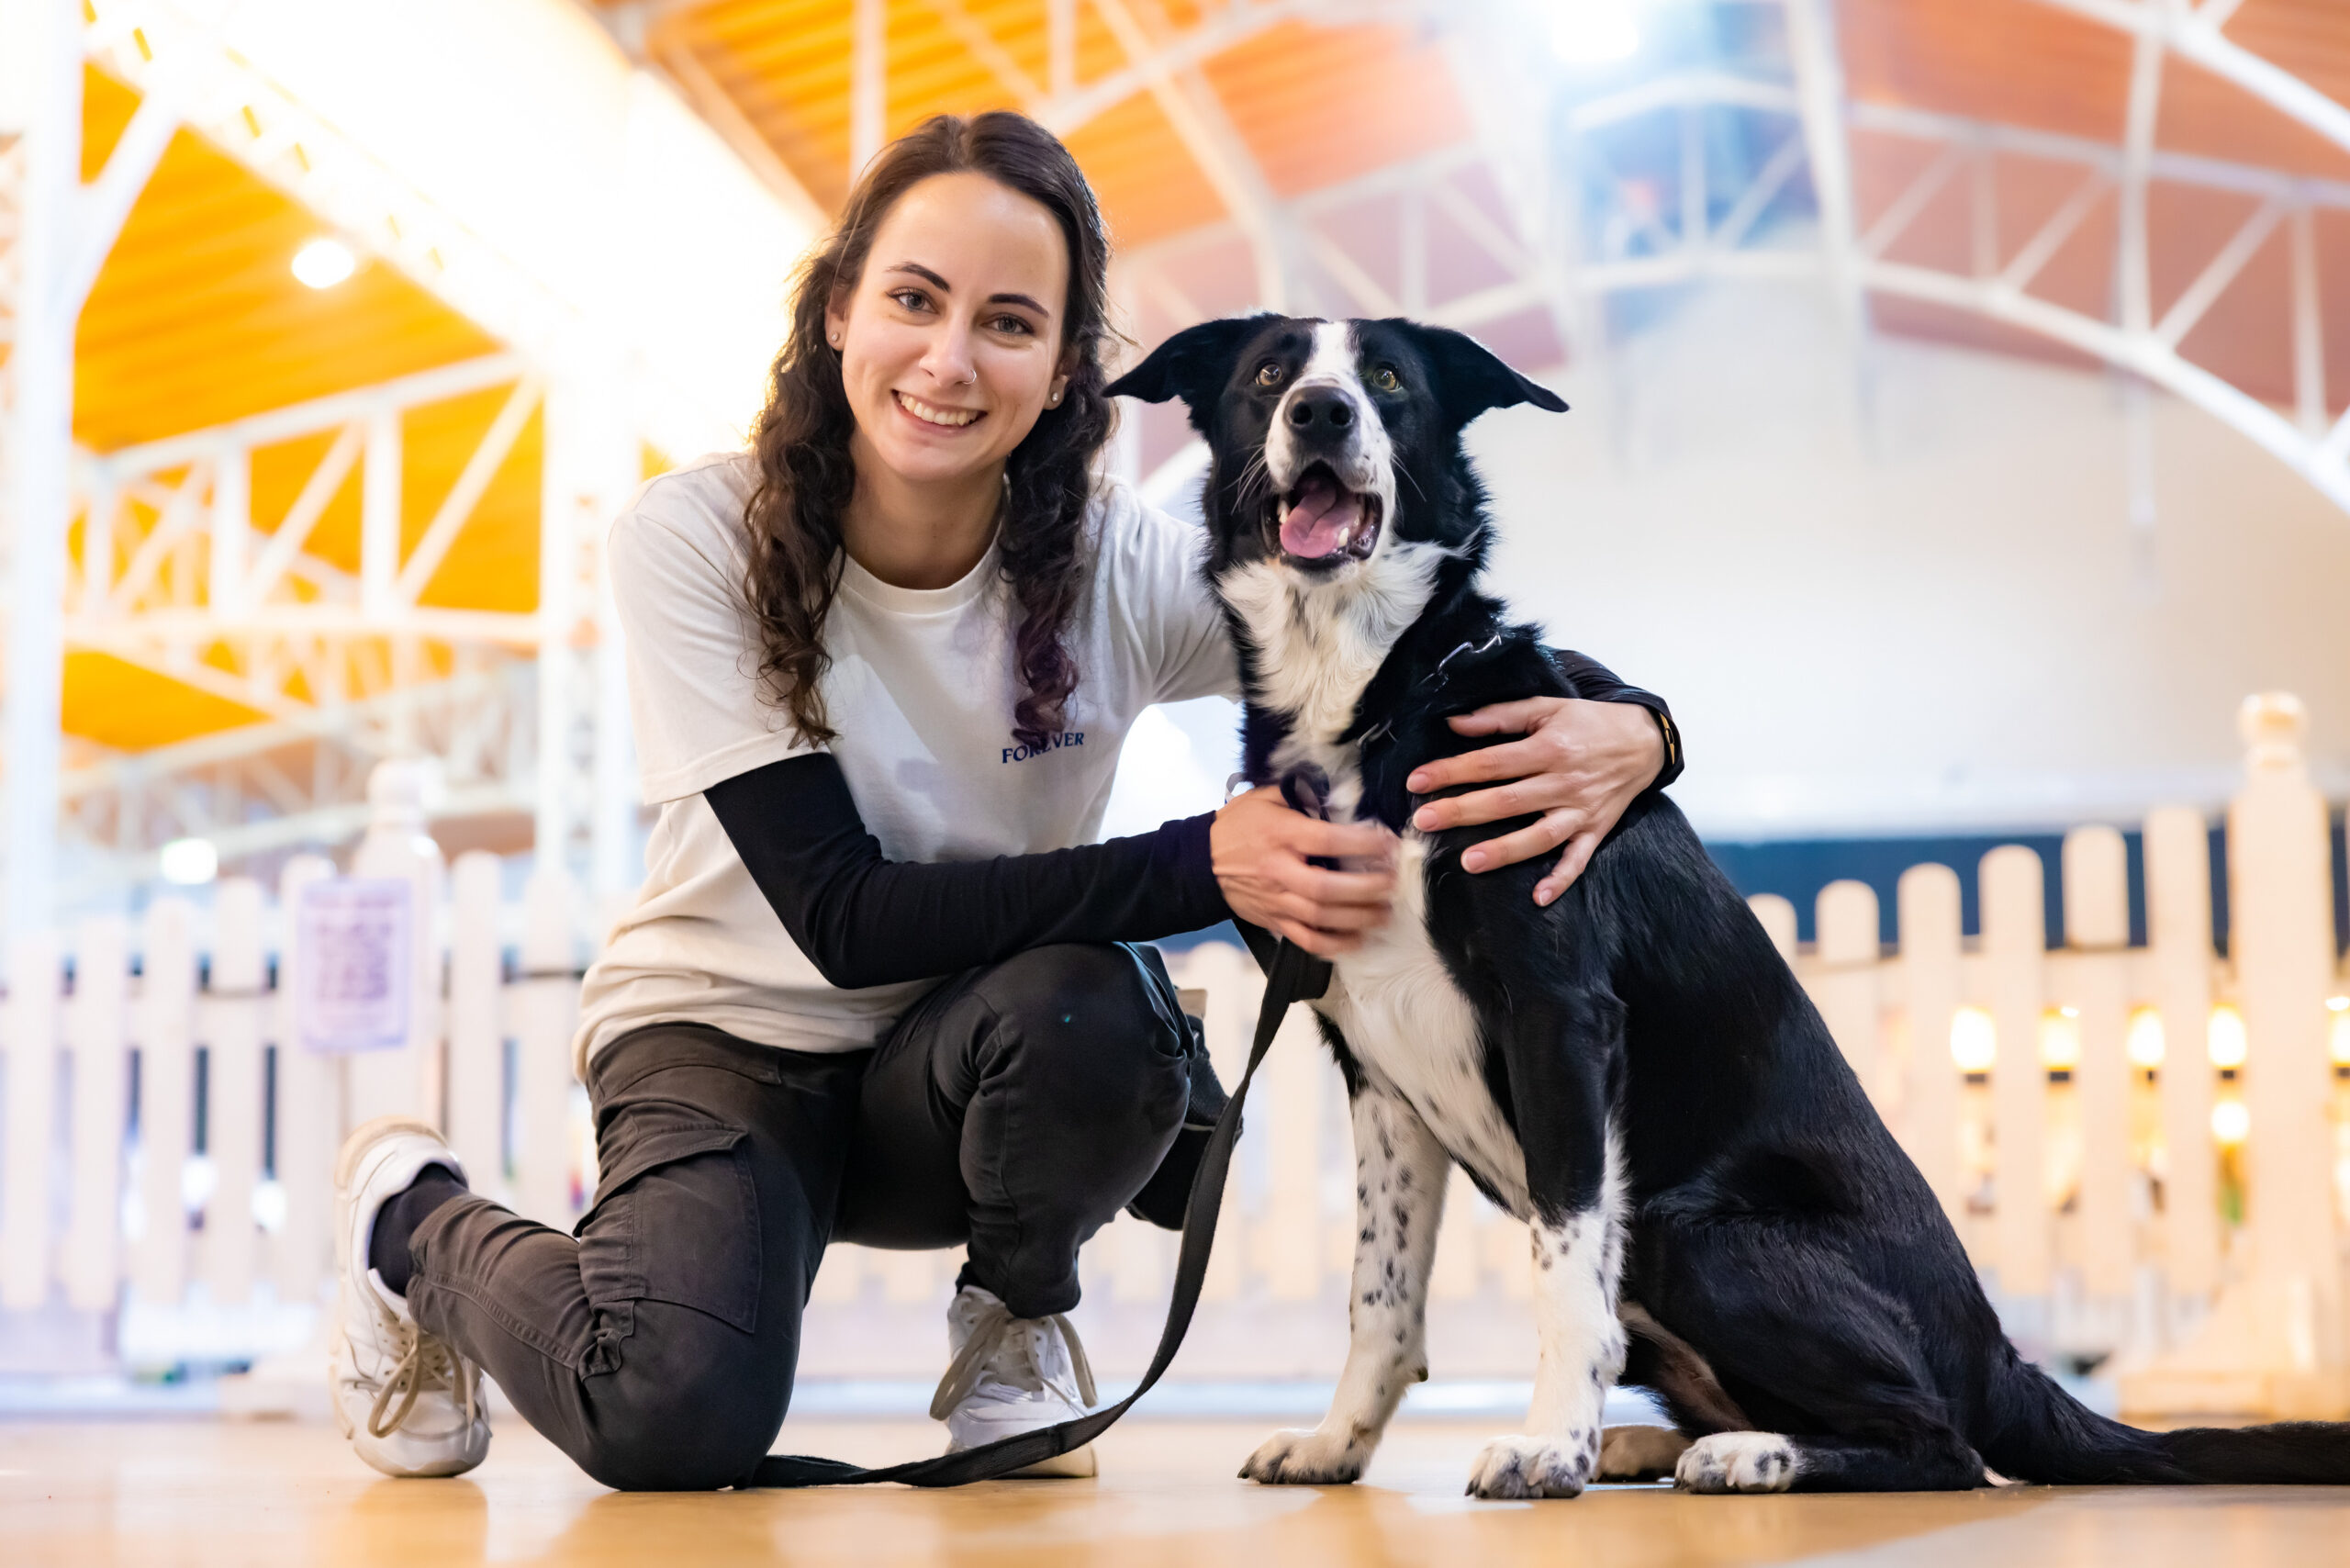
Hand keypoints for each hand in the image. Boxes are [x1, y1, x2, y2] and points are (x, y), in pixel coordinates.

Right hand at [1211, 787, 1396, 956]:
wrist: (1200, 862)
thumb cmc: (1238, 826)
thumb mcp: (1266, 798)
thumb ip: (1303, 796)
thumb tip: (1341, 798)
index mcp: (1280, 835)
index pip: (1327, 840)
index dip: (1363, 843)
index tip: (1388, 843)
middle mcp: (1279, 871)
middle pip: (1327, 888)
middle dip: (1366, 888)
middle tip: (1392, 882)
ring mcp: (1276, 901)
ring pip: (1321, 918)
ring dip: (1359, 918)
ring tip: (1385, 911)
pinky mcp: (1274, 921)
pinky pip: (1307, 940)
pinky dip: (1335, 944)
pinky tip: (1358, 938)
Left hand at [1404, 698, 1664, 906]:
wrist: (1645, 741)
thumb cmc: (1589, 722)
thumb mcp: (1547, 706)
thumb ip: (1500, 716)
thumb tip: (1454, 723)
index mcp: (1548, 748)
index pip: (1492, 762)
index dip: (1453, 771)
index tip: (1417, 780)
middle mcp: (1564, 781)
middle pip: (1508, 800)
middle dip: (1464, 811)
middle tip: (1425, 822)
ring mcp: (1581, 810)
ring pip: (1540, 835)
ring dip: (1506, 850)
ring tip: (1469, 862)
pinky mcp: (1596, 830)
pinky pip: (1579, 859)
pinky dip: (1561, 879)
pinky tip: (1539, 897)